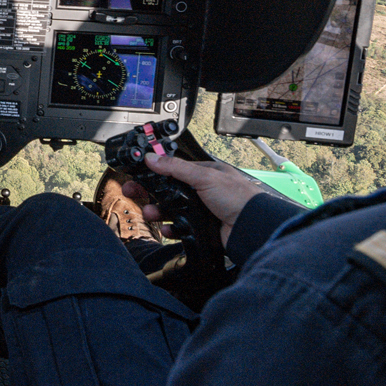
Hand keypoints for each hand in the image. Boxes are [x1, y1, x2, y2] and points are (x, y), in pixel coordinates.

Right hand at [122, 152, 271, 245]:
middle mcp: (204, 191)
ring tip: (149, 213)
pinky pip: (181, 228)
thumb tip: (153, 157)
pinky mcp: (203, 228)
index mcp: (205, 174)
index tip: (139, 174)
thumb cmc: (238, 198)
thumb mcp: (204, 177)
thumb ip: (176, 167)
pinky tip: (167, 228)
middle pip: (170, 190)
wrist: (252, 228)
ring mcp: (203, 210)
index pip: (174, 170)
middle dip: (152, 193)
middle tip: (134, 193)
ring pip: (173, 209)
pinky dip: (172, 228)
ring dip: (159, 211)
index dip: (155, 172)